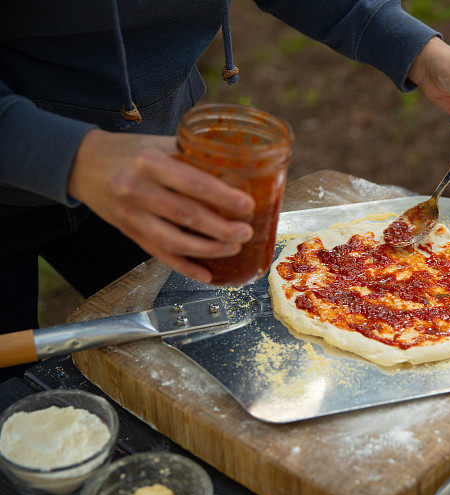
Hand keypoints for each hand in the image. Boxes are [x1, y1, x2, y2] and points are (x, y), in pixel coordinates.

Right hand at [67, 130, 255, 282]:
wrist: (81, 163)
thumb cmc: (129, 151)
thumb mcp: (159, 144)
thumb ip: (193, 156)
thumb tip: (237, 169)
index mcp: (149, 163)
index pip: (192, 183)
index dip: (222, 196)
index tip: (247, 205)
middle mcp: (137, 190)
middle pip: (186, 216)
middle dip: (221, 229)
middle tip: (246, 232)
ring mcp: (130, 216)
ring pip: (173, 241)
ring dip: (208, 250)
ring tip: (233, 247)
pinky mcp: (128, 233)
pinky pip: (159, 254)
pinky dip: (184, 267)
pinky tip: (206, 274)